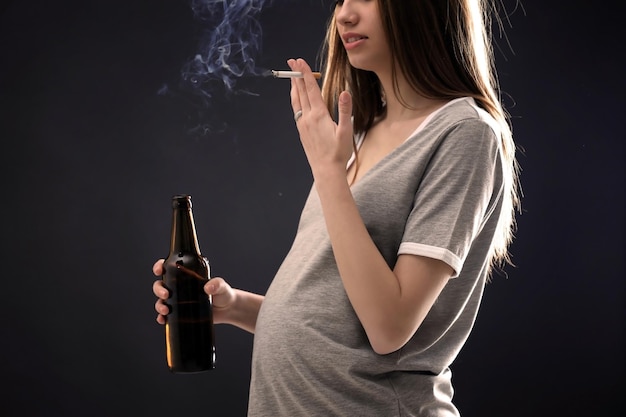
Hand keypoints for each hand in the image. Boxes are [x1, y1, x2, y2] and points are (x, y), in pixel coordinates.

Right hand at [152, 259, 236, 324]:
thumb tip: (208, 287)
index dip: (159, 267)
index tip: (159, 270)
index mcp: (186, 276)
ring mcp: (179, 301)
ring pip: (161, 300)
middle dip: (158, 289)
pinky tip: (163, 319)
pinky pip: (166, 315)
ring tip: (166, 310)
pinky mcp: (180, 313)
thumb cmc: (223, 294)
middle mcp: (179, 287)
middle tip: (166, 295)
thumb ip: (217, 284)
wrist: (227, 310)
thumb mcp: (221, 286)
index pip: (168, 268)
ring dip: (159, 305)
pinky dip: (162, 317)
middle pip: (160, 285)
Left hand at [288, 58, 353, 178]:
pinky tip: (296, 98)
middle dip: (296, 75)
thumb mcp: (346, 131)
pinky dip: (295, 99)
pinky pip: (296, 110)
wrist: (326, 170)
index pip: (311, 89)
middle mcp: (308, 118)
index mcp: (319, 115)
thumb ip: (345, 111)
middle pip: (301, 92)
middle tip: (291, 61)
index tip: (300, 61)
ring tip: (291, 76)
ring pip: (296, 100)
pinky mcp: (301, 131)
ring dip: (294, 86)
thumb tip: (345, 93)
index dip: (305, 74)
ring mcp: (302, 124)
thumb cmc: (338, 152)